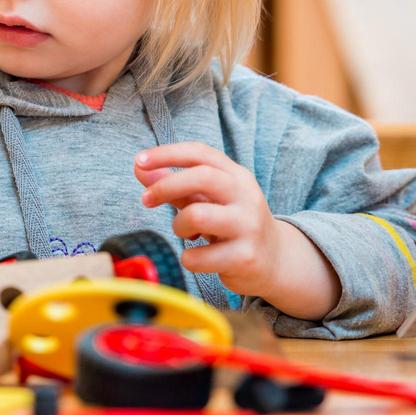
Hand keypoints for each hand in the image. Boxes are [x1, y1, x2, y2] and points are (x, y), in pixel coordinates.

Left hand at [134, 141, 282, 296]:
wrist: (276, 261)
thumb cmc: (232, 224)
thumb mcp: (208, 199)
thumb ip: (174, 185)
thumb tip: (139, 168)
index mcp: (236, 175)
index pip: (200, 152)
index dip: (167, 153)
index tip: (139, 161)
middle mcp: (246, 195)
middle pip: (201, 177)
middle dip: (166, 186)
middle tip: (146, 199)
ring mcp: (248, 226)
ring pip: (198, 216)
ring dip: (179, 225)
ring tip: (184, 233)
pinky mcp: (245, 257)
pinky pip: (199, 257)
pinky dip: (188, 259)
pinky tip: (199, 258)